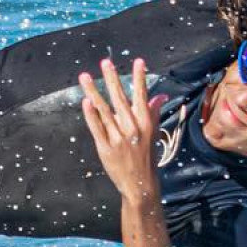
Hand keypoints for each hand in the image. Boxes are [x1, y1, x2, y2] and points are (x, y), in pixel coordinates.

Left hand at [79, 57, 166, 204]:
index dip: (140, 78)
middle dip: (112, 79)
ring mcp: (117, 138)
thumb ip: (153, 112)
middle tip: (105, 62)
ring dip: (93, 92)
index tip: (138, 61)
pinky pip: (96, 128)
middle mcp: (132, 128)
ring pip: (104, 110)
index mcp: (145, 124)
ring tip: (85, 77)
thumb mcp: (152, 134)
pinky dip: (91, 115)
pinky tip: (85, 102)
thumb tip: (160, 95)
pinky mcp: (105, 148)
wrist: (139, 184)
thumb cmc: (146, 157)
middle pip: (120, 99)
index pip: (142, 96)